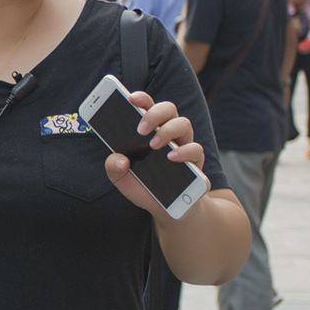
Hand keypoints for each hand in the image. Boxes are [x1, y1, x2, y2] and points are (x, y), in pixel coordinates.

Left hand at [104, 91, 203, 216]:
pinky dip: (184, 151)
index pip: (148, 106)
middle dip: (154, 114)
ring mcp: (184, 145)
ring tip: (154, 145)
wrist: (168, 210)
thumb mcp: (123, 180)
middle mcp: (169, 133)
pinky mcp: (196, 162)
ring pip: (184, 123)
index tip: (130, 98)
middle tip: (140, 130)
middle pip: (168, 109)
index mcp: (150, 131)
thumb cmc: (145, 187)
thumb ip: (114, 168)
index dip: (141, 98)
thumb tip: (119, 159)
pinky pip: (196, 149)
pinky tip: (171, 157)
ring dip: (168, 130)